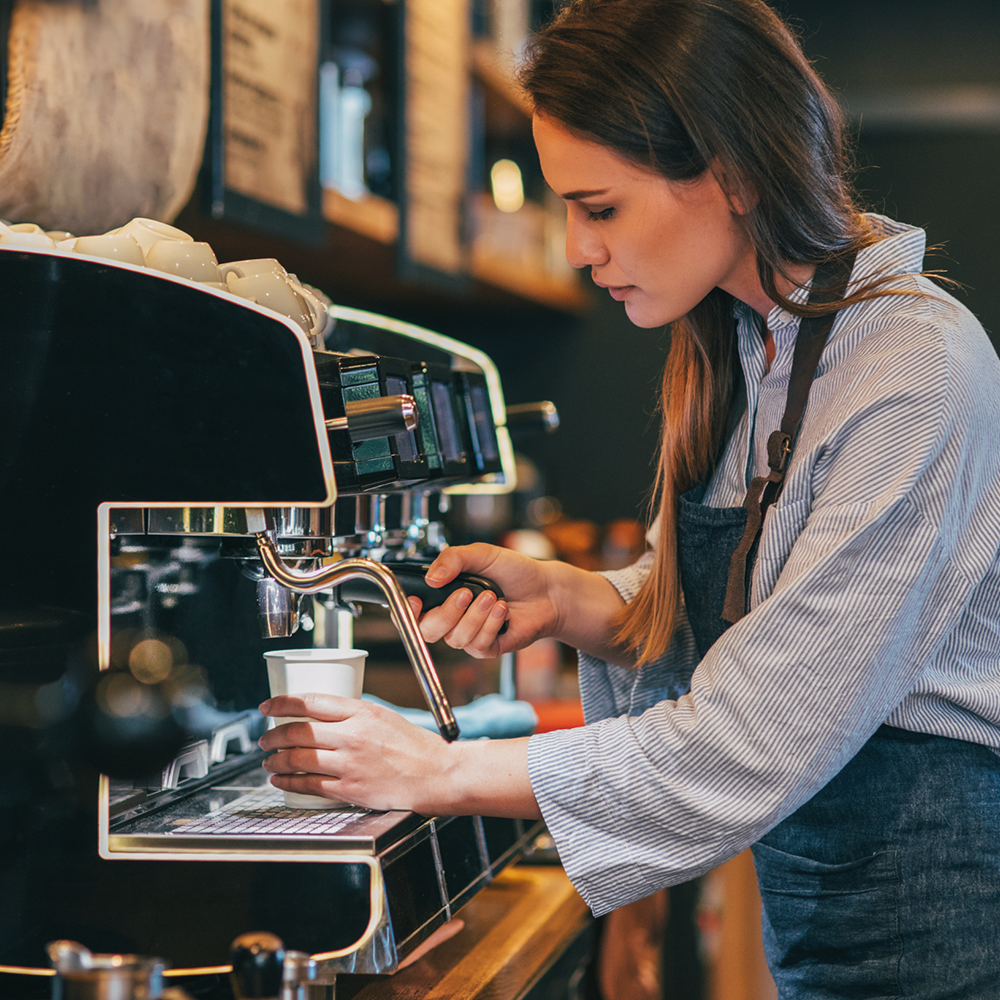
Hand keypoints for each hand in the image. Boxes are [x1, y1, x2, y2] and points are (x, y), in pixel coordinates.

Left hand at [258, 694, 453, 812]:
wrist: (434, 774)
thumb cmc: (413, 746)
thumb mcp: (382, 717)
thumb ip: (352, 716)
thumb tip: (319, 716)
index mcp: (361, 712)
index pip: (310, 702)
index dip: (282, 703)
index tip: (267, 706)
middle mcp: (352, 736)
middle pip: (298, 732)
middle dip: (273, 735)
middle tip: (265, 738)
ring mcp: (349, 764)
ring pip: (298, 759)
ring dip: (276, 761)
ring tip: (269, 761)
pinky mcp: (350, 789)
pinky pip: (309, 785)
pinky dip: (289, 782)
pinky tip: (282, 780)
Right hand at [409, 543, 558, 658]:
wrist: (546, 590)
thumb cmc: (514, 571)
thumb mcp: (481, 555)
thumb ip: (453, 559)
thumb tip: (431, 578)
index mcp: (444, 595)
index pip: (413, 611)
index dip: (408, 611)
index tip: (418, 600)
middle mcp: (453, 617)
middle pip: (428, 630)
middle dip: (446, 612)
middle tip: (466, 593)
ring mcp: (469, 635)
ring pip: (455, 637)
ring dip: (476, 615)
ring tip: (493, 597)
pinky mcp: (487, 648)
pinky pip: (477, 645)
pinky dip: (491, 624)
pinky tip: (503, 610)